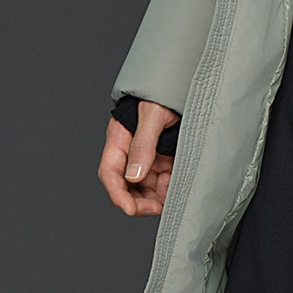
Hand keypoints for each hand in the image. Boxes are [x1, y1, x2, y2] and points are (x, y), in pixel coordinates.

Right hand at [99, 100, 180, 216]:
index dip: (118, 195)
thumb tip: (134, 175)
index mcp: (119, 140)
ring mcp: (148, 155)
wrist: (181, 83)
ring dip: (156, 196)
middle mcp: (131, 151)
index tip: (130, 209)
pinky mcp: (163, 157)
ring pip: (146, 186)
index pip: (111, 173)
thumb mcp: (153, 115)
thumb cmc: (162, 94)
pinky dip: (168, 188)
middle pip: (127, 185)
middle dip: (140, 201)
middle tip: (157, 208)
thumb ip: (143, 144)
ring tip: (172, 196)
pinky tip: (177, 188)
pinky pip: (162, 179)